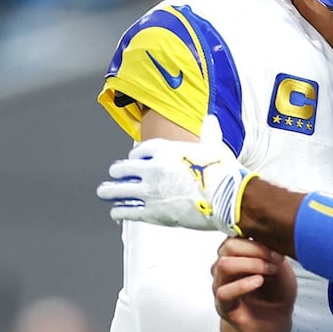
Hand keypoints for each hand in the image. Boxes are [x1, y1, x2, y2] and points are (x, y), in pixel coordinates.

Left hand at [96, 115, 257, 235]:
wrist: (227, 199)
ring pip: (117, 190)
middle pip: (122, 168)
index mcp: (165, 150)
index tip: (134, 159)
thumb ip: (209, 132)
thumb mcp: (214, 146)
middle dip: (117, 172)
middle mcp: (152, 168)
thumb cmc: (222, 172)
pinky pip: (125, 210)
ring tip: (105, 192)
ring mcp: (149, 191)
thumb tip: (210, 119)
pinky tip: (116, 212)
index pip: (140, 150)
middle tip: (114, 175)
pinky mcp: (151, 211)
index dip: (136, 155)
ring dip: (109, 191)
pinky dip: (119, 211)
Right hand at [212, 237, 296, 331]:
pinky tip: (259, 282)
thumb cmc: (277, 291)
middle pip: (227, 247)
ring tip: (270, 270)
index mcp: (236, 256)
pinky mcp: (224, 307)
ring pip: (223, 266)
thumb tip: (269, 236)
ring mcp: (221, 287)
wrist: (277, 321)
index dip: (256, 238)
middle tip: (275, 259)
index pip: (235, 236)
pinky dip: (242, 284)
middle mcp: (224, 269)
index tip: (277, 246)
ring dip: (251, 264)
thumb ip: (272, 251)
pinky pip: (224, 292)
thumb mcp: (280, 266)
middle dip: (254, 249)